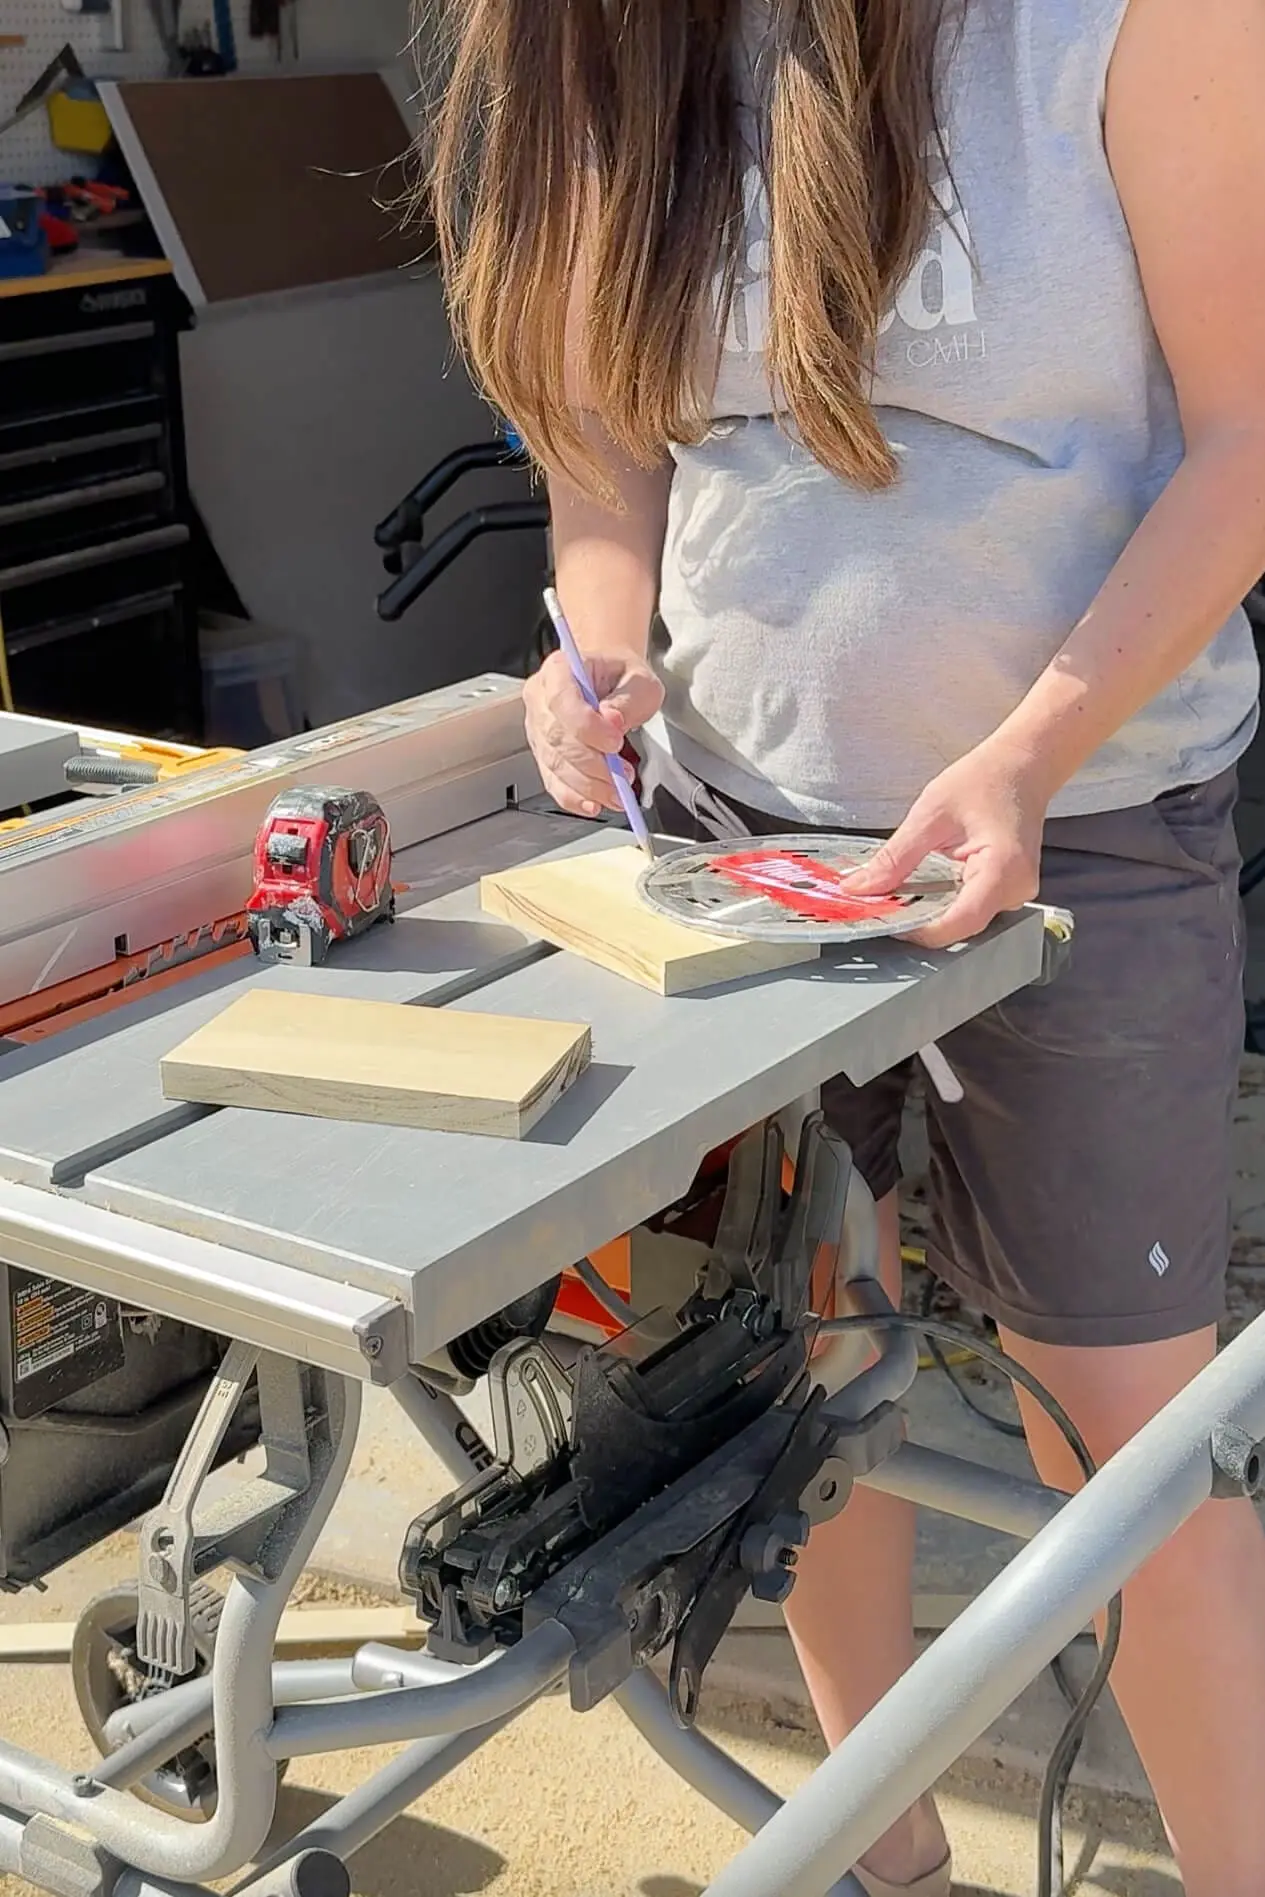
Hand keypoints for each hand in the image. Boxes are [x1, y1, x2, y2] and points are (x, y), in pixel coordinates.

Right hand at [523, 649, 664, 818]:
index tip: (614, 742)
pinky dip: (573, 797)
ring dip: (588, 785)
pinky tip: (593, 804)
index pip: (561, 700)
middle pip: (556, 738)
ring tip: (617, 792)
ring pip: (554, 764)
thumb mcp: (639, 680)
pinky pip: (553, 782)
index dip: (586, 727)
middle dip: (592, 763)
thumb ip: (628, 699)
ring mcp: (538, 729)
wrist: (608, 680)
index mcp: (560, 670)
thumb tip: (612, 721)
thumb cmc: (621, 677)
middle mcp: (541, 699)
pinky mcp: (543, 754)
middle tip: (623, 774)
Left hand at [845, 738, 1049, 947]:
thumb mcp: (930, 815)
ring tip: (897, 897)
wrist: (1022, 766)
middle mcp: (1016, 890)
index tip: (884, 921)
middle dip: (917, 921)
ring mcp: (1014, 894)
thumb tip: (859, 888)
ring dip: (928, 912)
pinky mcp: (1006, 891)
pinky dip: (942, 902)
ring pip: (963, 921)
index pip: (959, 923)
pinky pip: (969, 908)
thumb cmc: (986, 780)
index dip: (918, 930)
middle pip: (959, 927)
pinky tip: (921, 888)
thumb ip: (895, 858)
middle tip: (879, 908)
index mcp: (1003, 870)